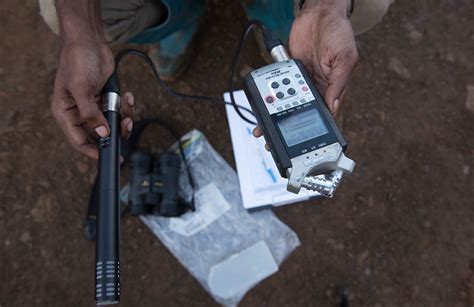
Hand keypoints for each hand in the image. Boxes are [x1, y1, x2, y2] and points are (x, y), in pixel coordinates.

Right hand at [51, 41, 133, 158]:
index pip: (79, 141)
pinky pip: (119, 111)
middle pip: (99, 135)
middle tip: (126, 127)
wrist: (89, 41)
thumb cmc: (78, 61)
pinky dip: (126, 106)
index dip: (94, 151)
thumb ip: (90, 113)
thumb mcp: (81, 88)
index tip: (110, 156)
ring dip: (123, 119)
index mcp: (65, 114)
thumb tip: (103, 133)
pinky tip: (128, 95)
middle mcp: (79, 113)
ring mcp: (93, 107)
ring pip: (112, 125)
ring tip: (127, 106)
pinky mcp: (105, 100)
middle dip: (114, 133)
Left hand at [254, 0, 357, 140]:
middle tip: (274, 141)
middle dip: (288, 128)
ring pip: (286, 104)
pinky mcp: (289, 71)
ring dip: (274, 116)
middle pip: (300, 112)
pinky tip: (259, 108)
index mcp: (332, 88)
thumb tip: (333, 106)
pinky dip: (268, 97)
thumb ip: (338, 83)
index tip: (303, 142)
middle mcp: (316, 87)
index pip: (324, 114)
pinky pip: (277, 87)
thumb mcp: (346, 58)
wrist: (320, 13)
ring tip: (261, 130)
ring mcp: (300, 81)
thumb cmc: (339, 33)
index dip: (314, 129)